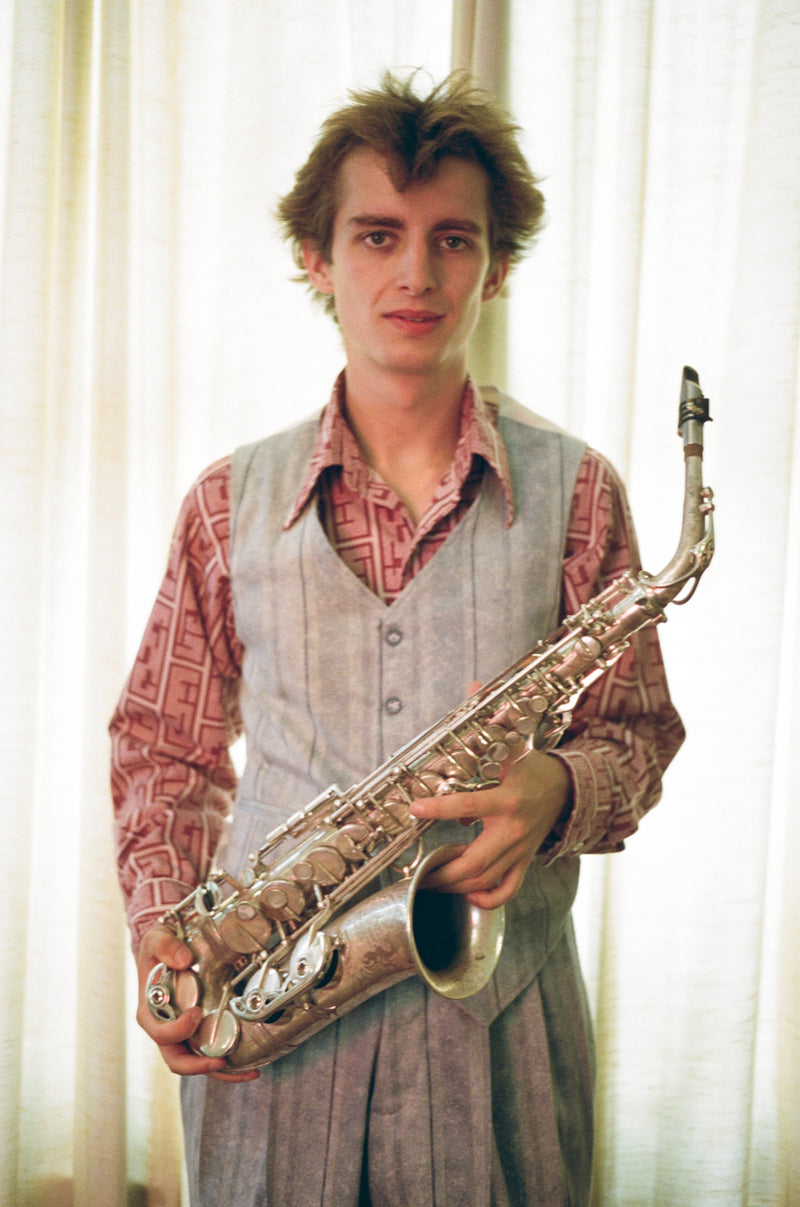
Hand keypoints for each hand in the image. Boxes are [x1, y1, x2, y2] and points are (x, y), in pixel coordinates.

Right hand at [136, 924, 258, 1081]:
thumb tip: (184, 960)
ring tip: (250, 1073)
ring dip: (221, 1072)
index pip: (160, 1034)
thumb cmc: (159, 947)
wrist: (168, 948)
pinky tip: (251, 1064)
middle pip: (178, 1061)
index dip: (177, 1030)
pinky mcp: (198, 1032)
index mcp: (150, 1013)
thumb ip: (167, 946)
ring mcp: (183, 1034)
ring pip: (197, 1063)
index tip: (196, 1013)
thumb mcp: (157, 938)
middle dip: (200, 1066)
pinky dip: (229, 1062)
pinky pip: (210, 1053)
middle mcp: (165, 1029)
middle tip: (224, 1060)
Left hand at [408, 747, 571, 909]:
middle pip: (474, 862)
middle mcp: (513, 831)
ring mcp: (520, 851)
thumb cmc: (532, 771)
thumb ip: (479, 761)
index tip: (416, 809)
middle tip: (418, 873)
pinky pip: (508, 889)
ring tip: (431, 882)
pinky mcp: (524, 861)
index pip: (467, 806)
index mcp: (506, 801)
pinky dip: (488, 899)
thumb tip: (449, 773)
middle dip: (441, 872)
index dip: (439, 809)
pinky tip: (469, 895)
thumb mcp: (507, 756)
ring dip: (455, 887)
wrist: (565, 788)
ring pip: (485, 879)